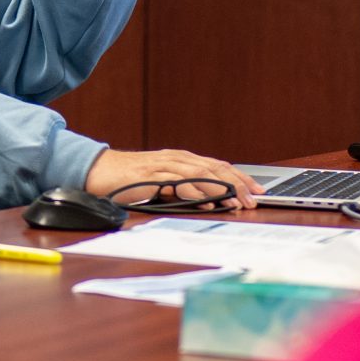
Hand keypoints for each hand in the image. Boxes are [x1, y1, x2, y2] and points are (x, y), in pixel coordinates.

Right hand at [85, 148, 263, 208]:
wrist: (100, 171)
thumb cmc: (131, 178)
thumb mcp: (164, 181)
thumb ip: (185, 187)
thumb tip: (212, 200)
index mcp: (183, 159)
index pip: (219, 166)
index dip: (241, 177)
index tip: (258, 190)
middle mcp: (178, 159)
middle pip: (216, 169)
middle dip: (239, 183)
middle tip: (256, 198)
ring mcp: (166, 166)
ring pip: (202, 174)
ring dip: (223, 188)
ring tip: (239, 201)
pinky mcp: (153, 176)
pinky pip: (179, 183)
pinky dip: (197, 191)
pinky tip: (210, 200)